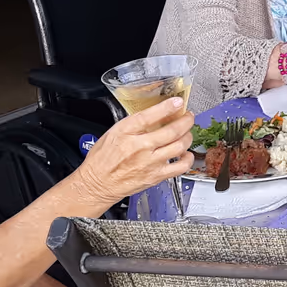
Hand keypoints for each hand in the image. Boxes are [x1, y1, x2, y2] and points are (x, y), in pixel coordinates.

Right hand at [70, 98, 194, 206]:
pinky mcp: (156, 176)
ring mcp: (150, 162)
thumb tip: (154, 114)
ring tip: (187, 133)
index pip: (150, 116)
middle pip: (172, 130)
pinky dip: (188, 158)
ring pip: (180, 146)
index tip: (177, 102)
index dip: (168, 107)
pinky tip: (186, 154)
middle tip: (188, 117)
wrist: (98, 184)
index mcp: (126, 132)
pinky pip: (180, 167)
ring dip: (188, 136)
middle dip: (186, 120)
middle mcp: (139, 147)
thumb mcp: (113, 132)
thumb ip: (134, 123)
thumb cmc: (102, 160)